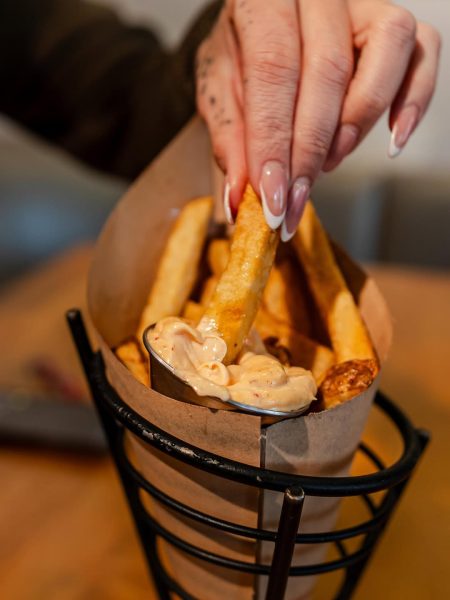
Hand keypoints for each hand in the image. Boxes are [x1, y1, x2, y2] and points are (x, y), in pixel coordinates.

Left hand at [196, 0, 439, 239]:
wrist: (263, 28)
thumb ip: (229, 141)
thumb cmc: (240, 56)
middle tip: (294, 203)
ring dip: (357, 123)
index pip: (273, 70)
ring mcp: (362, 3)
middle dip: (309, 152)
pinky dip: (414, 101)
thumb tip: (239, 200)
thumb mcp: (218, 92)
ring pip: (386, 52)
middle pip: (327, 71)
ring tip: (328, 162)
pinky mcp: (391, 26)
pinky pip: (424, 53)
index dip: (274, 142)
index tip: (272, 199)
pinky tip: (392, 139)